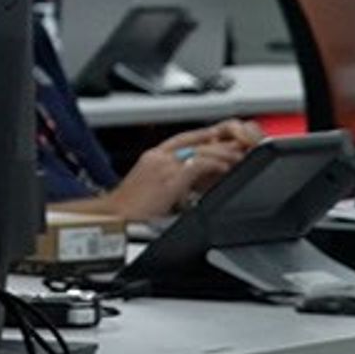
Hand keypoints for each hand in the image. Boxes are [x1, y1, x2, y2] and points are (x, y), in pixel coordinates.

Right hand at [113, 121, 256, 218]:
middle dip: (219, 139)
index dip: (207, 135)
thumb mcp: (156, 189)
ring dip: (223, 152)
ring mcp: (163, 165)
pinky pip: (197, 164)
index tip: (224, 138)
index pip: (185, 138)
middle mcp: (158, 156)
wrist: (115, 217)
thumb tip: (193, 186)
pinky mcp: (169, 178)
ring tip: (239, 156)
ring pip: (199, 149)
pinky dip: (215, 164)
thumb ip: (174, 182)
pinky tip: (226, 167)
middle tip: (239, 144)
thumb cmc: (133, 209)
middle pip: (194, 139)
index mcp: (153, 157)